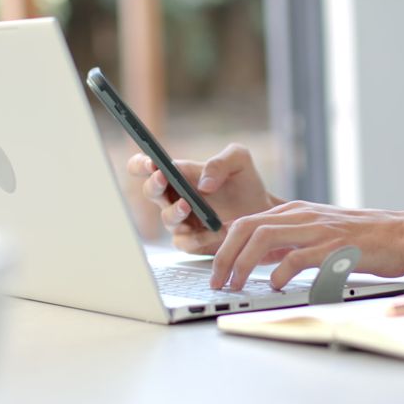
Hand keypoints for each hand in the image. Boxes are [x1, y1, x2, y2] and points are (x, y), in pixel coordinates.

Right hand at [127, 143, 279, 254]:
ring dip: (175, 212)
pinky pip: (186, 242)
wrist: (262, 212)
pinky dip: (199, 237)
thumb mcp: (239, 161)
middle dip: (153, 185)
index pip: (148, 166)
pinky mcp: (192, 242)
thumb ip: (221, 162)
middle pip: (151, 191)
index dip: (141, 164)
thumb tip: (203, 184)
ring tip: (188, 205)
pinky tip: (215, 230)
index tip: (150, 162)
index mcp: (179, 174)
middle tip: (162, 178)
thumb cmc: (245, 184)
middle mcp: (175, 197)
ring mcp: (181, 221)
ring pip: (167, 218)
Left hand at [210, 201, 403, 289]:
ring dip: (243, 264)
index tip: (213, 270)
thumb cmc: (364, 239)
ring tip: (236, 285)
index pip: (246, 222)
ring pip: (263, 238)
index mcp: (295, 212)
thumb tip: (261, 260)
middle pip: (246, 228)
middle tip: (217, 281)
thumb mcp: (319, 234)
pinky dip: (279, 272)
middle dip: (224, 256)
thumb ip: (291, 243)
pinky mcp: (334, 246)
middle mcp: (302, 216)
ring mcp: (317, 229)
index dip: (223, 246)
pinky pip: (296, 257)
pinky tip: (274, 285)